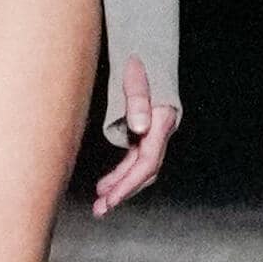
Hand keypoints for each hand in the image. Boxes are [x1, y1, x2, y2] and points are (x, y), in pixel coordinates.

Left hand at [93, 55, 181, 216]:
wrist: (145, 51)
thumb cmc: (138, 60)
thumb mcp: (135, 75)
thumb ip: (137, 99)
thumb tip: (139, 127)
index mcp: (161, 121)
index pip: (147, 160)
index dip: (129, 182)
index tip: (110, 197)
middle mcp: (160, 131)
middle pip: (145, 170)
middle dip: (123, 191)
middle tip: (101, 209)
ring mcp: (153, 133)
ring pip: (140, 168)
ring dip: (121, 187)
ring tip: (101, 204)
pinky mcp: (145, 133)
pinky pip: (135, 160)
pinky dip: (122, 174)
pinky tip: (106, 185)